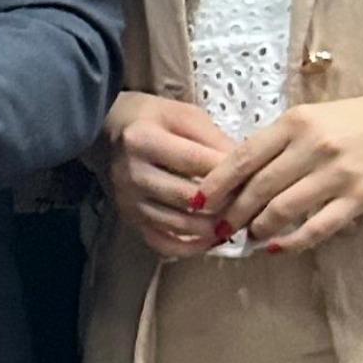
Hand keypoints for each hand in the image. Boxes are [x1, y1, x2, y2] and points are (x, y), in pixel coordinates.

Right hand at [102, 90, 238, 258]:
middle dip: (224, 204)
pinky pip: (161, 242)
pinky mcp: (130, 219)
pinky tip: (211, 240)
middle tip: (252, 205)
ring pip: (178, 225)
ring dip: (212, 228)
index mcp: (143, 139)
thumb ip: (214, 140)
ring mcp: (128, 200)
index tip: (254, 176)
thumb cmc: (153, 118)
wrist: (108, 132)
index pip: (195, 162)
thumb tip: (247, 168)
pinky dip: (190, 247)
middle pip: (188, 198)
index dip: (228, 172)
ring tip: (237, 221)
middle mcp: (132, 173)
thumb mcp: (184, 116)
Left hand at [201, 92, 362, 253]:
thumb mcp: (318, 117)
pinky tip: (278, 248)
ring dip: (258, 229)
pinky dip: (291, 242)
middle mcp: (312, 146)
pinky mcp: (359, 198)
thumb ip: (282, 141)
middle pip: (256, 188)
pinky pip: (315, 227)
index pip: (242, 156)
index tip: (198, 201)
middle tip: (219, 229)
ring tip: (250, 237)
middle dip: (232, 214)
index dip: (215, 183)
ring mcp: (336, 173)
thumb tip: (243, 173)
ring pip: (281, 210)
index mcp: (296, 122)